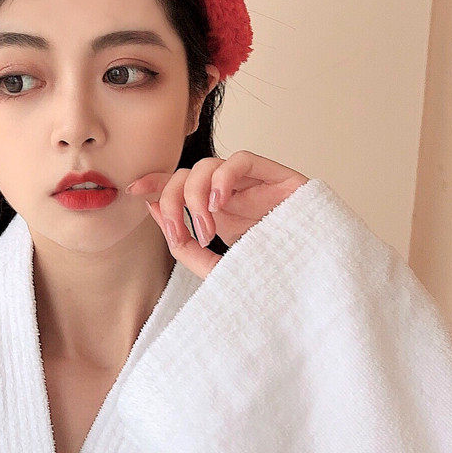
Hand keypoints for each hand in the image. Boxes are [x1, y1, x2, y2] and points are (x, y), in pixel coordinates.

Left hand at [125, 150, 308, 280]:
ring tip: (206, 231)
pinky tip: (219, 204)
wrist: (318, 292)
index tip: (133, 190)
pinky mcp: (280, 179)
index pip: (181, 186)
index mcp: (219, 214)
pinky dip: (223, 177)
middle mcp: (234, 196)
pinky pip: (242, 160)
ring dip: (195, 196)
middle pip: (187, 175)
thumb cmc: (272, 282)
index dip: (155, 181)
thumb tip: (155, 210)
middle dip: (172, 199)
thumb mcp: (219, 269)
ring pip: (208, 165)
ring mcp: (255, 187)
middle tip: (179, 234)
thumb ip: (187, 248)